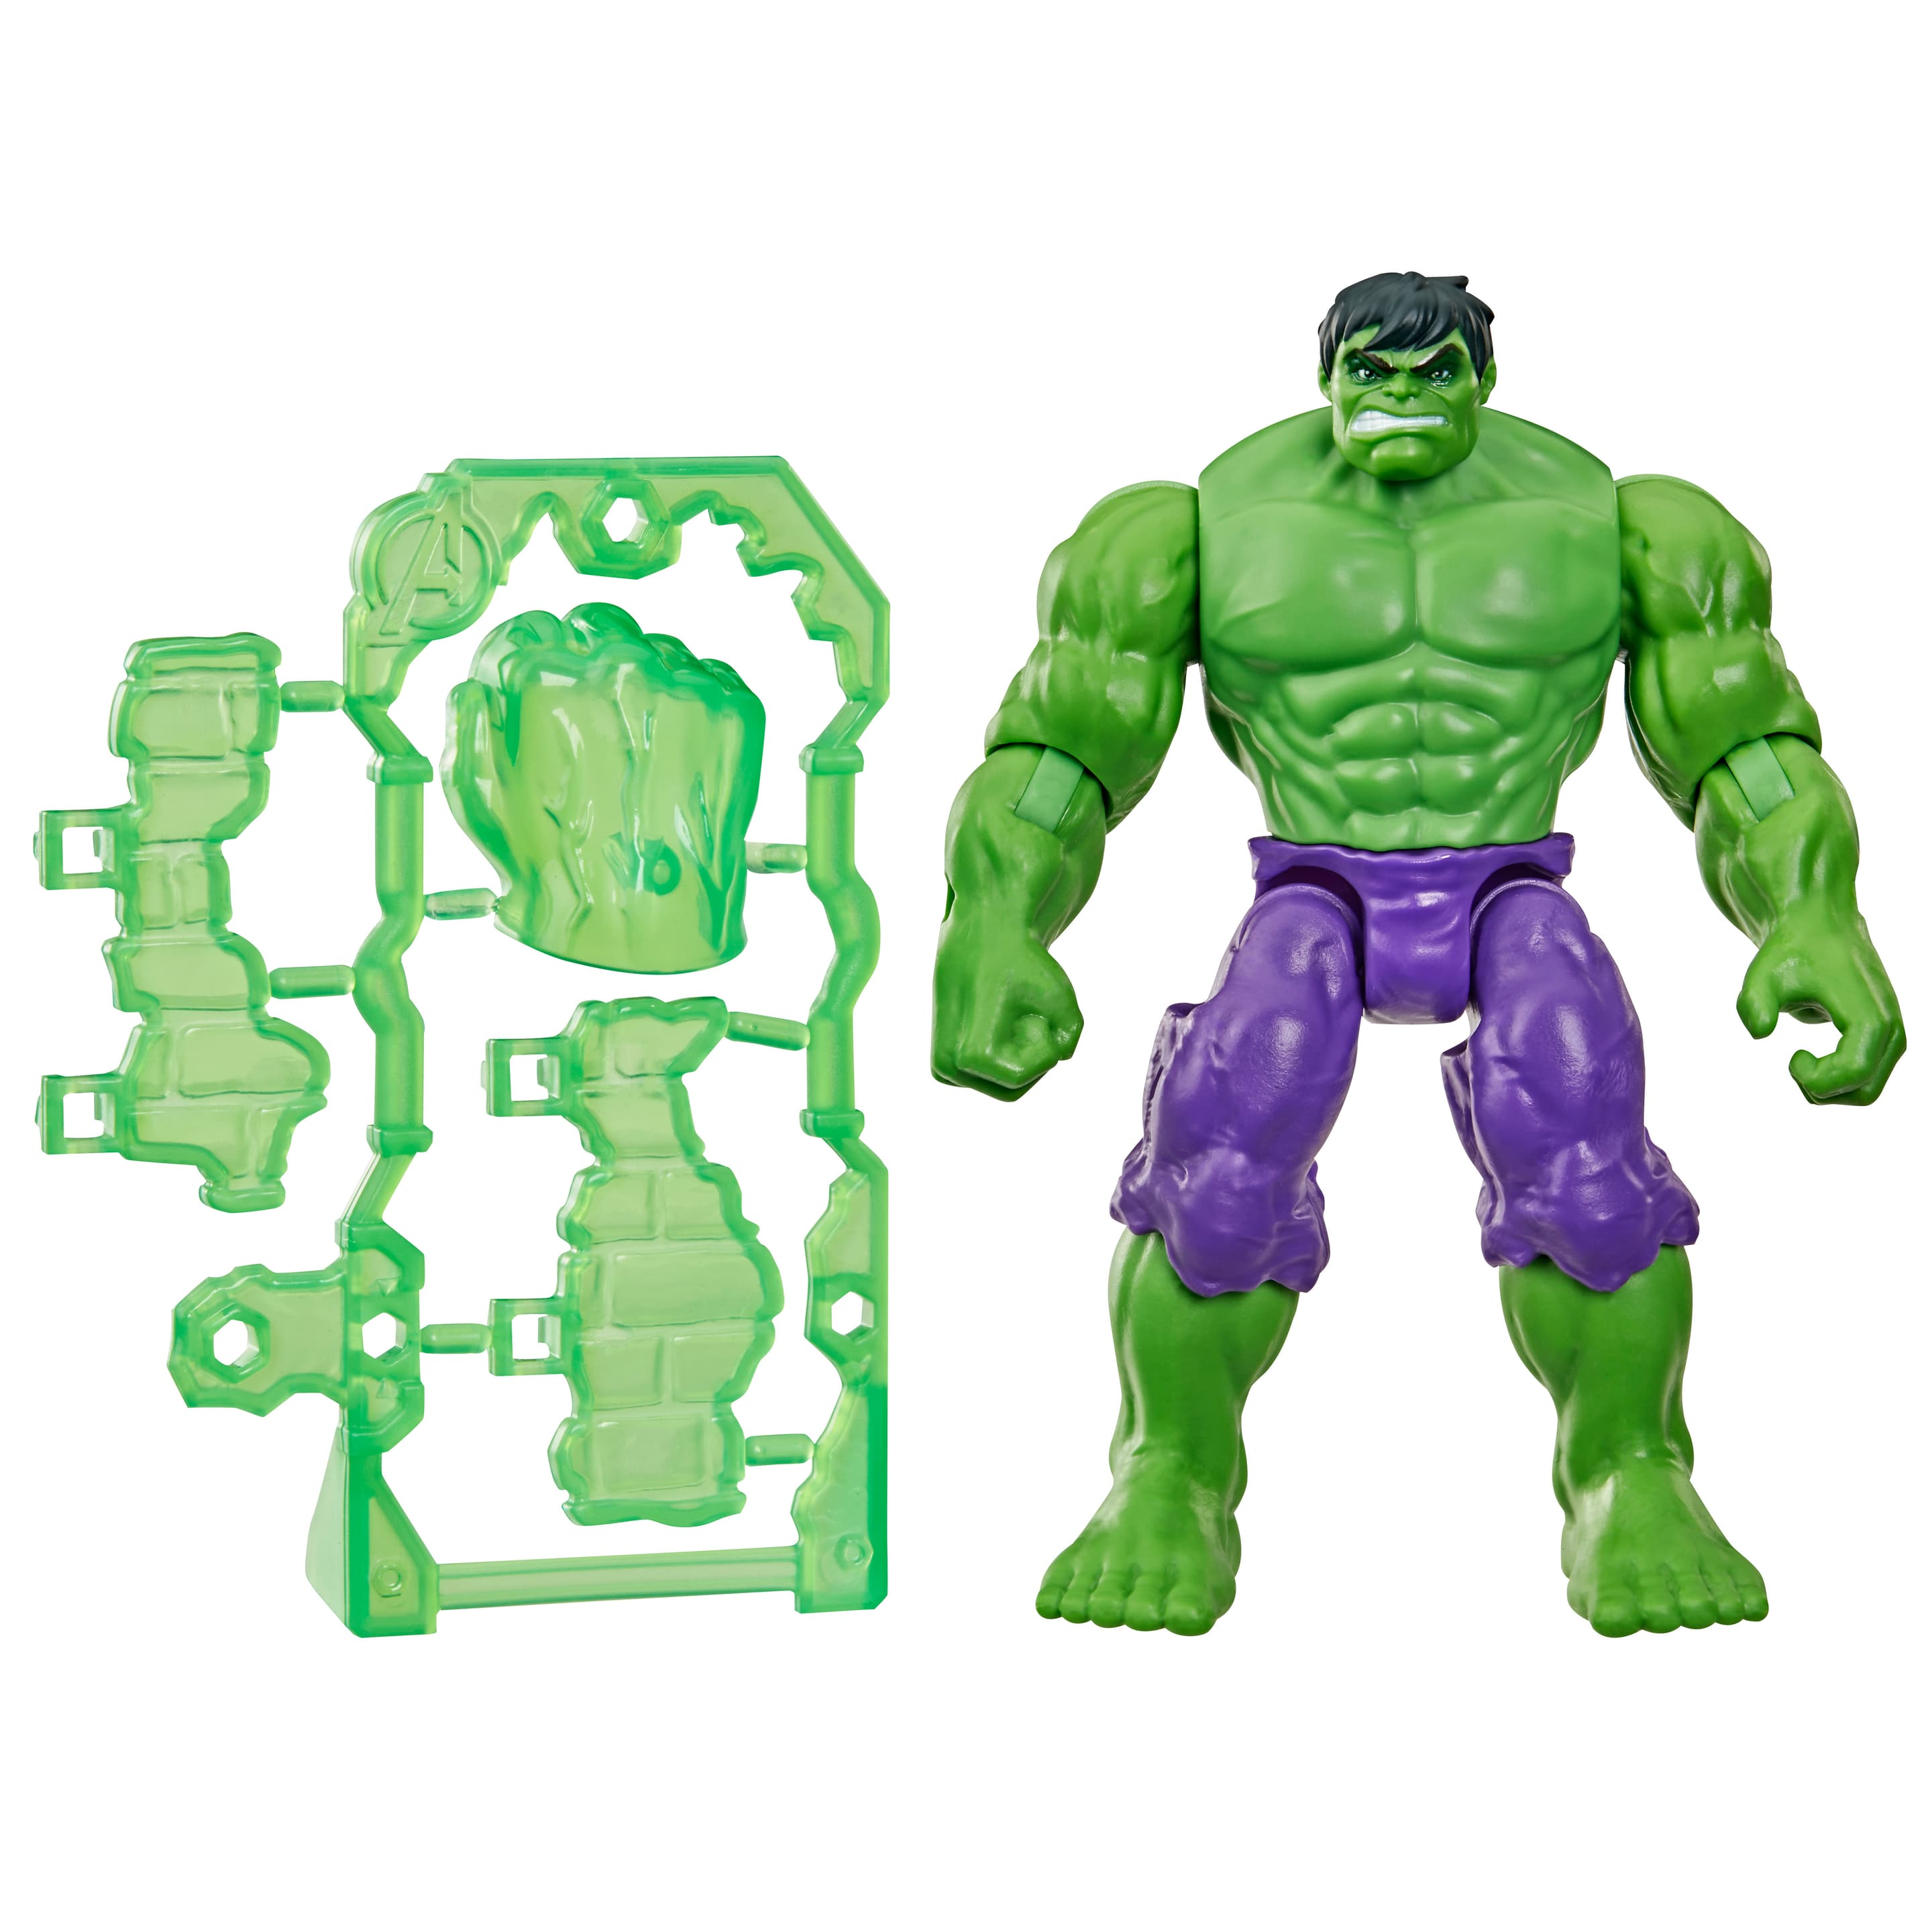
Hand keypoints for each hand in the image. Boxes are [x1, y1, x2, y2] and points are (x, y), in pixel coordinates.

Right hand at [932, 914, 1082, 1100]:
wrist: (977, 940)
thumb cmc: (1018, 963)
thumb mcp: (1058, 992)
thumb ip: (1069, 1033)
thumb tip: (1061, 1057)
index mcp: (967, 1052)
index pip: (1018, 1076)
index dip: (1042, 1052)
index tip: (1039, 1018)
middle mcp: (947, 1065)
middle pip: (1011, 1087)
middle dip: (1031, 1056)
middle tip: (1028, 1017)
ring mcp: (941, 1069)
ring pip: (1002, 1086)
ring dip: (1019, 1056)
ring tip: (1011, 1017)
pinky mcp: (941, 1067)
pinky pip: (988, 1080)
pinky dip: (1003, 1058)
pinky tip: (1000, 1025)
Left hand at [1737, 901, 1904, 1104]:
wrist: (1820, 924)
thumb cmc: (1791, 950)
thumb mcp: (1762, 974)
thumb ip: (1753, 1004)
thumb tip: (1759, 1033)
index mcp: (1869, 1014)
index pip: (1854, 1073)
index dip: (1816, 1079)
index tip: (1792, 1057)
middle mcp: (1891, 1027)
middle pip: (1864, 1092)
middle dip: (1822, 1090)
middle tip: (1794, 1062)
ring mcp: (1893, 1032)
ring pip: (1868, 1090)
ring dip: (1829, 1089)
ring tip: (1800, 1061)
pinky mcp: (1886, 1035)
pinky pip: (1867, 1077)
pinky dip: (1837, 1080)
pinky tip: (1811, 1058)